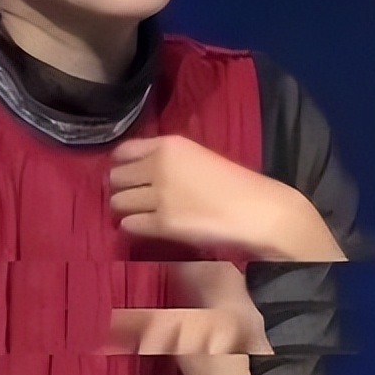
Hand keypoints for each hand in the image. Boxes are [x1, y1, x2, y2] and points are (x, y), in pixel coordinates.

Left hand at [109, 135, 345, 260]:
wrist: (258, 211)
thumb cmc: (234, 184)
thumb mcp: (197, 157)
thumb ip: (167, 158)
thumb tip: (136, 170)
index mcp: (168, 145)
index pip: (123, 151)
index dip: (120, 165)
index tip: (125, 176)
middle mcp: (158, 166)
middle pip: (115, 178)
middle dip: (120, 189)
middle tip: (130, 199)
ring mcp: (159, 195)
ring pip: (117, 203)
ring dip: (122, 211)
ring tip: (135, 215)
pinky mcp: (163, 223)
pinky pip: (129, 225)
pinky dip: (131, 228)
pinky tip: (142, 229)